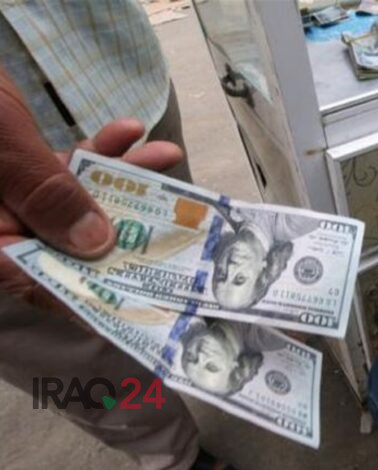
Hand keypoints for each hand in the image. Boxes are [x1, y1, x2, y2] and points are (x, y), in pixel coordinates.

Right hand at [0, 118, 182, 311]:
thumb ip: (43, 192)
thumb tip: (95, 244)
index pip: (37, 280)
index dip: (94, 289)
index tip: (147, 291)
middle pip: (65, 240)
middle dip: (126, 221)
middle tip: (176, 214)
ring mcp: (3, 198)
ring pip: (69, 199)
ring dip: (121, 176)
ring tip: (165, 153)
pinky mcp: (9, 166)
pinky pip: (57, 168)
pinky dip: (91, 150)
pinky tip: (126, 127)